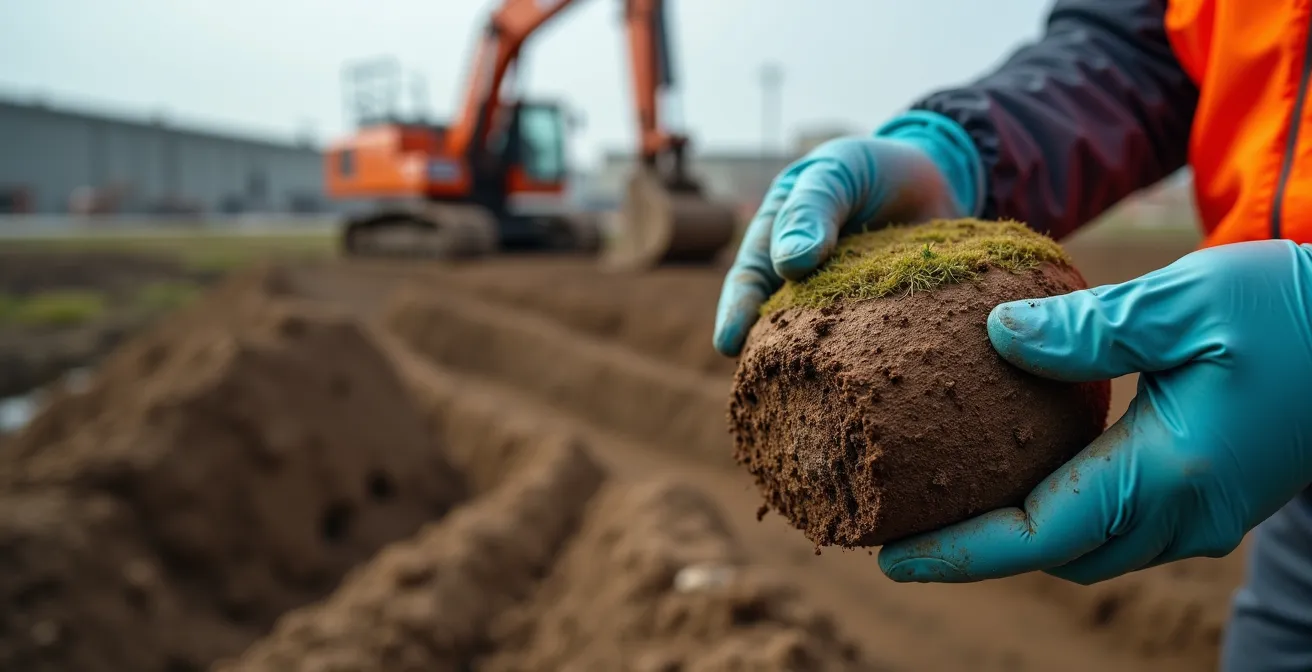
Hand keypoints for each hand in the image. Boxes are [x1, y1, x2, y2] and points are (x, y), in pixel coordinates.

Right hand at [712, 111, 982, 356]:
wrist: (942, 174)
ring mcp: (845, 301)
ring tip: (816, 391)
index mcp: (778, 240)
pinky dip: (872, 354)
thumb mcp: (838, 172)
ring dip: (821, 359)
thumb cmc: (872, 168)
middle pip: (780, 320)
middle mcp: (805, 278)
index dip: (736, 312)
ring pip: (825, 337)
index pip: (750, 279)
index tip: (728, 344)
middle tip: (765, 382)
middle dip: (771, 351)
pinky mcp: (886, 316)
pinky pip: (874, 339)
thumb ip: (813, 209)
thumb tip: (789, 264)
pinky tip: (876, 373)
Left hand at [879, 240, 1311, 584]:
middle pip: (1054, 555)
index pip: (1035, 536)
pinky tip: (1024, 473)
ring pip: (1088, 550)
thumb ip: (1086, 328)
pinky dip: (1061, 516)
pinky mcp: (1211, 502)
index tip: (888, 553)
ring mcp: (1204, 518)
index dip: (956, 551)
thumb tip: (995, 336)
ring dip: (1018, 537)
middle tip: (904, 521)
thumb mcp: (1183, 302)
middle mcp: (1184, 515)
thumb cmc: (1289, 308)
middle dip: (975, 551)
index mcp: (1168, 474)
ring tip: (951, 501)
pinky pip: (1118, 529)